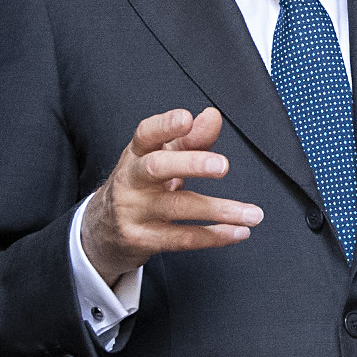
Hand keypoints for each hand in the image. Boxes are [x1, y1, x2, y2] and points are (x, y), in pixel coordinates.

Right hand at [79, 107, 263, 282]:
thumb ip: (189, 139)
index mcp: (137, 154)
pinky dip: (213, 236)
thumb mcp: (160, 158)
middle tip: (223, 166)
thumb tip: (213, 116)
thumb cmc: (141, 185)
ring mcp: (133, 211)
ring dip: (219, 210)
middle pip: (158, 167)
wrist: (103, 228)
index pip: (146, 134)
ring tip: (252, 213)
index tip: (187, 119)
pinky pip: (180, 239)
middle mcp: (131, 180)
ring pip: (177, 207)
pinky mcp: (140, 240)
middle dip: (191, 164)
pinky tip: (238, 232)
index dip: (165, 125)